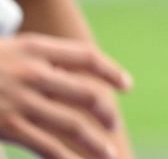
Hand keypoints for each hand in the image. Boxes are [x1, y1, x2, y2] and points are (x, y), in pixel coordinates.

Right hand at [0, 33, 131, 158]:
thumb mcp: (8, 50)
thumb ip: (37, 57)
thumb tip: (65, 69)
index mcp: (35, 48)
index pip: (85, 57)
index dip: (110, 70)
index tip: (127, 85)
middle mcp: (33, 73)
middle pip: (86, 92)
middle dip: (105, 111)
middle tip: (113, 124)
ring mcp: (21, 101)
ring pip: (73, 124)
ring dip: (95, 142)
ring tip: (110, 153)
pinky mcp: (9, 126)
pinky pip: (46, 145)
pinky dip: (65, 157)